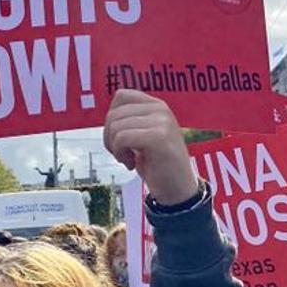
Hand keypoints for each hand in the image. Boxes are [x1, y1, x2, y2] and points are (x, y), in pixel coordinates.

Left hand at [103, 89, 198, 204]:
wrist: (177, 189)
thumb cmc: (157, 164)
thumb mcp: (143, 135)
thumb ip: (131, 120)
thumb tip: (110, 115)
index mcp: (157, 105)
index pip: (121, 96)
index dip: (112, 118)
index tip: (121, 138)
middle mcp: (161, 109)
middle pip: (114, 114)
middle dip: (109, 137)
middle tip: (123, 154)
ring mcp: (162, 121)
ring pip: (115, 127)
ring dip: (115, 148)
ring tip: (130, 160)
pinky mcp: (159, 137)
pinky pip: (122, 138)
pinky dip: (120, 154)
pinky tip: (132, 164)